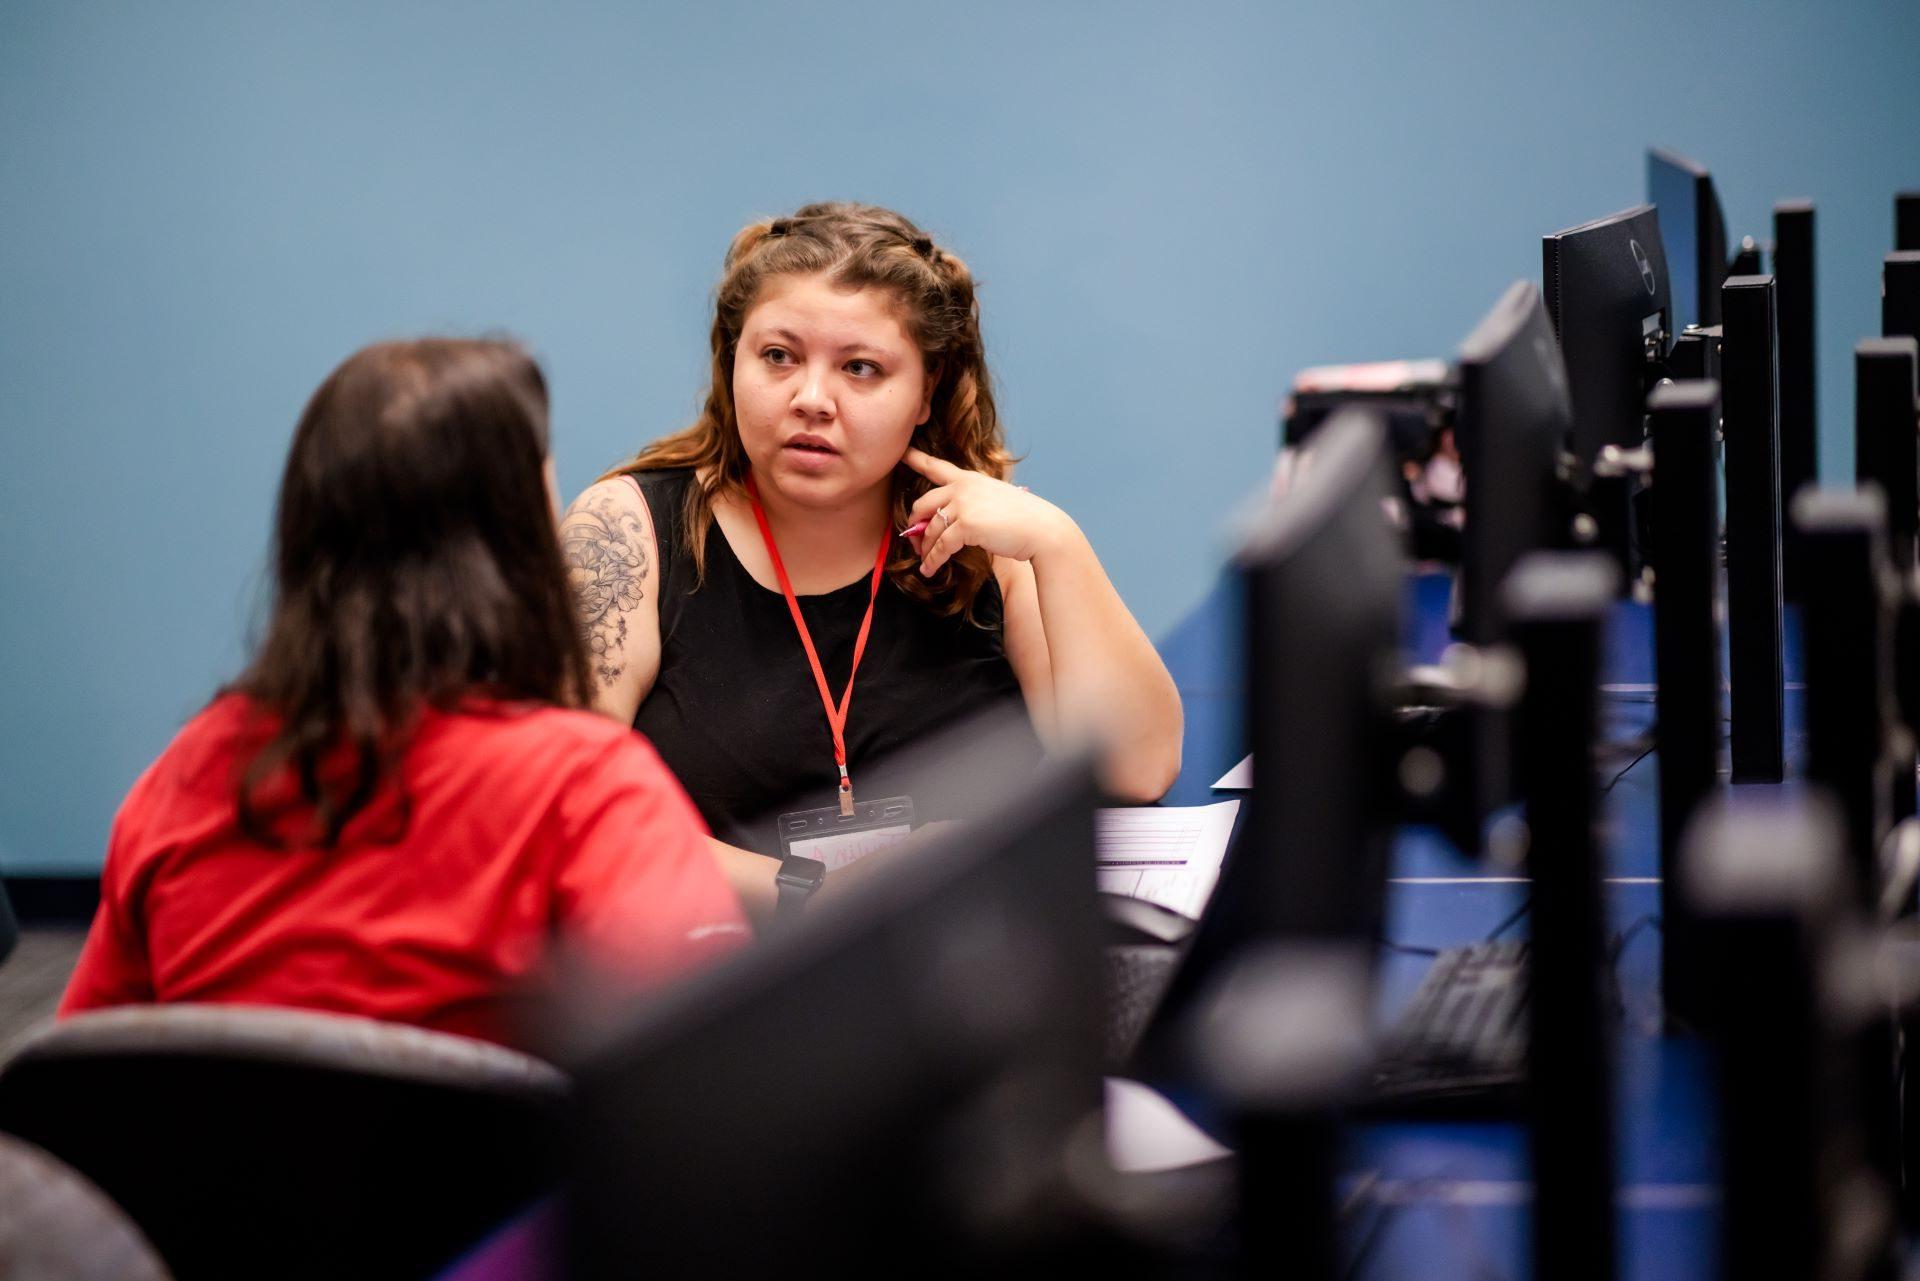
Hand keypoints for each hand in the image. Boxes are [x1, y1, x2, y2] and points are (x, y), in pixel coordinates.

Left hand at [899, 447, 1072, 575]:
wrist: (1042, 529)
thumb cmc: (1021, 519)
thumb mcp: (992, 501)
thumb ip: (967, 506)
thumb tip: (940, 525)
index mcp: (969, 478)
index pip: (936, 466)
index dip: (915, 459)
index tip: (902, 453)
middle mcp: (962, 487)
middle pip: (922, 504)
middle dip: (915, 525)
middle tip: (916, 542)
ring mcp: (963, 505)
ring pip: (930, 530)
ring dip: (925, 549)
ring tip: (925, 562)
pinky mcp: (966, 526)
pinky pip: (940, 546)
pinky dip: (933, 560)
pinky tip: (930, 570)